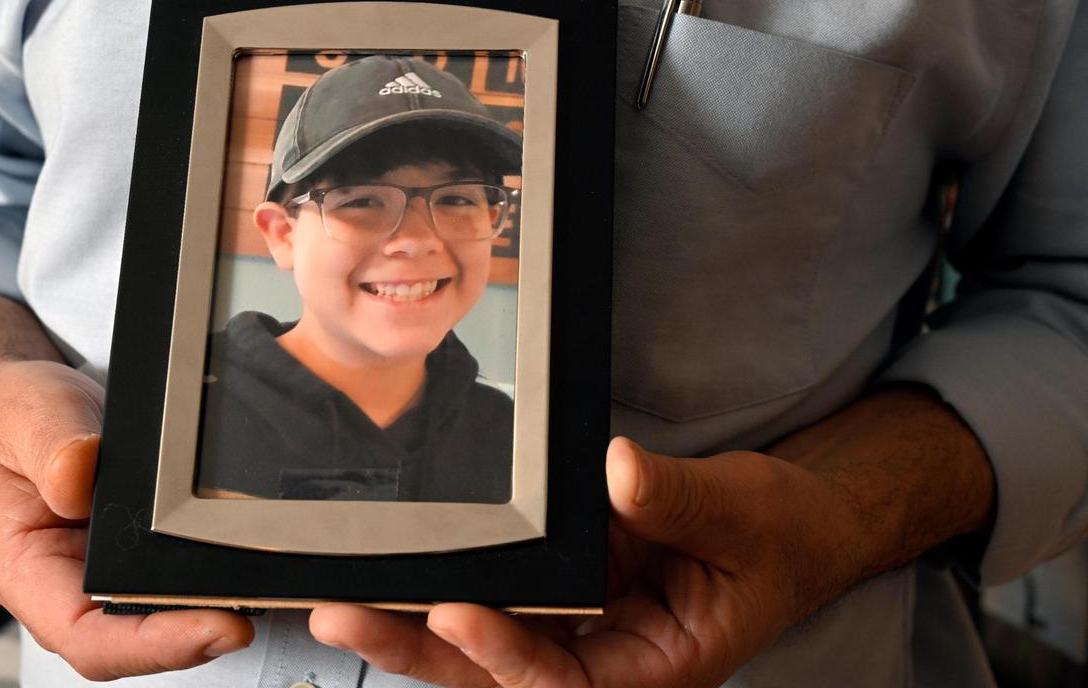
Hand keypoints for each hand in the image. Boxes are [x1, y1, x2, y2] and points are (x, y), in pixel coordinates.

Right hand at [0, 360, 254, 679]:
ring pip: (162, 617)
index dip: (152, 645)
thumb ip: (50, 447)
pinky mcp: (139, 549)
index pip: (88, 637)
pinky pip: (176, 575)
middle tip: (253, 608)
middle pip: (136, 640)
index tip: (212, 625)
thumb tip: (79, 475)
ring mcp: (106, 570)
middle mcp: (68, 582)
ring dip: (211, 608)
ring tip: (260, 589)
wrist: (18, 406)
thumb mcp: (25, 418)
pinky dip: (213, 574)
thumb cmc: (10, 422)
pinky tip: (243, 557)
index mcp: (27, 569)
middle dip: (197, 632)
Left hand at [309, 436, 861, 686]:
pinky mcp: (572, 585)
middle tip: (347, 617)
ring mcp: (584, 623)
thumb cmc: (778, 537)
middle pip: (502, 671)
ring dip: (421, 618)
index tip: (460, 616)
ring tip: (348, 595)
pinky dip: (460, 576)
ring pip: (491, 635)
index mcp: (657, 668)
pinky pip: (510, 589)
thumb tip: (616, 471)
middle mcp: (608, 658)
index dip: (509, 656)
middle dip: (424, 648)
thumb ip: (678, 501)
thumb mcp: (741, 517)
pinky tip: (407, 561)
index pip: (568, 682)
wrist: (789, 529)